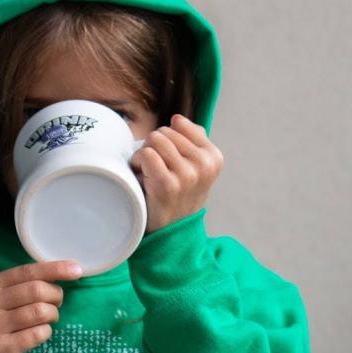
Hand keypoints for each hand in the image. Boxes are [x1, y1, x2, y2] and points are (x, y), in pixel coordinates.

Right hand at [0, 260, 82, 352]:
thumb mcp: (1, 296)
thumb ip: (25, 282)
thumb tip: (69, 269)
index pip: (27, 271)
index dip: (55, 269)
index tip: (77, 270)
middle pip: (36, 290)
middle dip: (56, 295)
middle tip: (57, 302)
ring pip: (40, 312)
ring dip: (53, 314)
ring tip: (49, 318)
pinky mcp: (1, 349)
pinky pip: (38, 334)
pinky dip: (46, 331)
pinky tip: (40, 332)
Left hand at [129, 114, 223, 233]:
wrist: (172, 232)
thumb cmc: (178, 195)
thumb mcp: (196, 168)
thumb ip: (193, 141)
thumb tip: (178, 119)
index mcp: (214, 157)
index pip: (179, 124)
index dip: (167, 139)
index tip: (168, 159)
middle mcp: (204, 165)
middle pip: (164, 132)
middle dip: (154, 147)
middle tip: (155, 169)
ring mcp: (187, 175)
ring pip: (154, 140)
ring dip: (143, 155)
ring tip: (148, 173)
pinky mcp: (167, 185)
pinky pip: (146, 154)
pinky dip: (137, 163)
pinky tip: (141, 177)